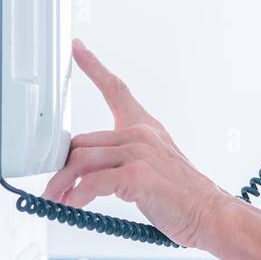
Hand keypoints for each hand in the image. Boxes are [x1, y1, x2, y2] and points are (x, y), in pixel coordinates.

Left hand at [41, 38, 227, 247]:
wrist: (207, 211)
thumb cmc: (180, 195)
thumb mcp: (153, 165)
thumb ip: (123, 157)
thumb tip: (86, 167)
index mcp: (145, 127)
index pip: (116, 89)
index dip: (93, 66)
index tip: (76, 48)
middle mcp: (141, 134)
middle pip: (82, 141)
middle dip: (62, 167)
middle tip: (53, 187)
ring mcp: (139, 152)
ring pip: (81, 160)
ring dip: (63, 184)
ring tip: (58, 200)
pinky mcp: (136, 174)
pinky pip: (92, 183)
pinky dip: (78, 196)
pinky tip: (74, 206)